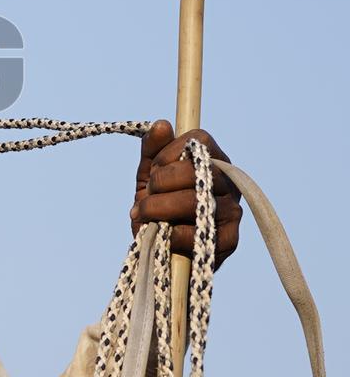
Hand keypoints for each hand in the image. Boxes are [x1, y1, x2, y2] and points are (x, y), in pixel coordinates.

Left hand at [131, 120, 241, 269]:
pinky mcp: (230, 241)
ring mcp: (233, 212)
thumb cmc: (158, 206)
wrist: (161, 251)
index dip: (169, 153)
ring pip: (193, 200)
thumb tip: (162, 124)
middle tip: (146, 196)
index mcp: (214, 161)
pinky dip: (171, 233)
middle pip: (195, 169)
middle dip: (160, 182)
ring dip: (158, 207)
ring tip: (143, 214)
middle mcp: (229, 183)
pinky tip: (161, 234)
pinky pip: (196, 233)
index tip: (153, 170)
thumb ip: (152, 150)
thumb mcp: (149, 175)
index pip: (199, 140)